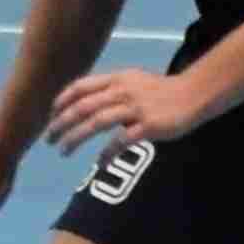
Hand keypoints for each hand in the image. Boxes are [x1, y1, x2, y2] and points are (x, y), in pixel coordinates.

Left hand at [41, 67, 206, 159]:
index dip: (61, 102)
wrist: (194, 95)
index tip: (51, 116)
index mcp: (117, 79)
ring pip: (97, 122)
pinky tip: (99, 164)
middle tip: (49, 139)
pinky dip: (107, 153)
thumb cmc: (162, 91)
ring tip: (64, 151)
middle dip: (61, 123)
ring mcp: (135, 108)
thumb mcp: (133, 81)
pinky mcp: (148, 126)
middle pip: (83, 107)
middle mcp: (122, 91)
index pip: (80, 87)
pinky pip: (121, 141)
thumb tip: (86, 102)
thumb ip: (111, 89)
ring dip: (76, 138)